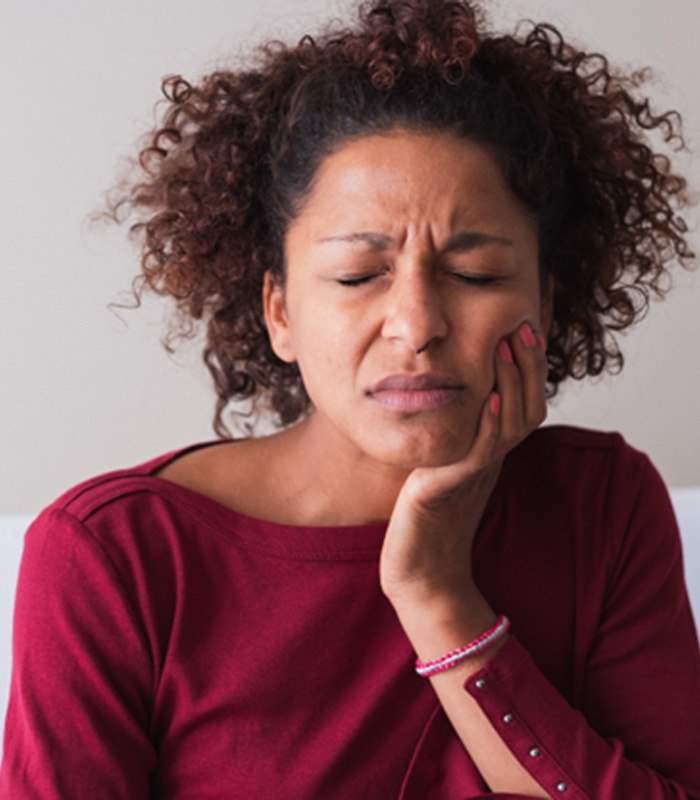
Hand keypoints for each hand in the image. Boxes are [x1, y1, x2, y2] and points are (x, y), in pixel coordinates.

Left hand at [379, 321, 547, 619]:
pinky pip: (479, 454)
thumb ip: (457, 438)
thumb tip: (455, 402)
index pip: (522, 404)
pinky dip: (486, 425)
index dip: (528, 369)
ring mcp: (475, 476)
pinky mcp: (451, 490)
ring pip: (508, 425)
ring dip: (510, 383)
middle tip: (523, 326)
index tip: (522, 328)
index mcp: (491, 454)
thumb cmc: (426, 522)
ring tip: (505, 346)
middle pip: (525, 408)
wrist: (421, 574)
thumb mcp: (446, 468)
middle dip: (526, 365)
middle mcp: (491, 462)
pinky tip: (485, 399)